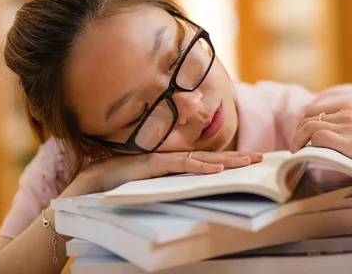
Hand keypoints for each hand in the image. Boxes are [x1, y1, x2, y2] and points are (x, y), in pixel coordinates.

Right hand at [62, 151, 262, 196]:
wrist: (89, 186)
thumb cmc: (117, 188)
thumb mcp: (149, 187)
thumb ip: (168, 185)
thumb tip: (189, 193)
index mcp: (172, 164)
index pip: (206, 161)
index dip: (229, 160)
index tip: (250, 161)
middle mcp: (170, 159)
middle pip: (211, 157)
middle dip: (237, 157)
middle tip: (262, 158)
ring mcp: (162, 160)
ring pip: (201, 159)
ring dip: (227, 160)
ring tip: (249, 162)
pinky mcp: (152, 165)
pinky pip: (181, 166)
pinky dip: (200, 167)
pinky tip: (218, 169)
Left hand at [291, 101, 351, 187]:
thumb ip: (346, 124)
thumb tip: (320, 135)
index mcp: (351, 106)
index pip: (314, 109)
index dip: (302, 125)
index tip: (301, 138)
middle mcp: (348, 112)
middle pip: (308, 117)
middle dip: (298, 133)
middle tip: (296, 148)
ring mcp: (349, 126)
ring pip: (310, 127)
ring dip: (299, 141)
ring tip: (298, 154)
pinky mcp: (350, 143)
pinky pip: (318, 139)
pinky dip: (308, 147)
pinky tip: (307, 156)